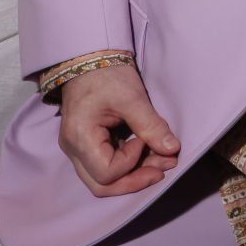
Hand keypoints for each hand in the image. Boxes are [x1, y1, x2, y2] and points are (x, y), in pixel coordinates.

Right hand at [56, 62, 180, 197]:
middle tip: (164, 168)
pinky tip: (149, 155)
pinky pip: (105, 167)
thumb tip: (172, 149)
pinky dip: (128, 167)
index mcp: (79, 137)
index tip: (145, 139)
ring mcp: (77, 149)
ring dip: (134, 176)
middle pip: (101, 185)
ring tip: (163, 162)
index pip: (107, 172)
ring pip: (103, 180)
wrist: (90, 59)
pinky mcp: (86, 146)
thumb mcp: (132, 97)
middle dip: (135, 181)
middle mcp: (73, 149)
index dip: (132, 162)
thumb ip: (151, 125)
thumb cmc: (107, 75)